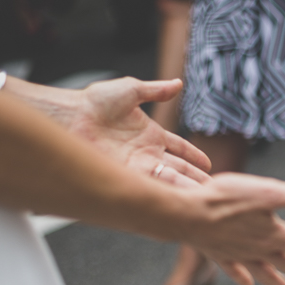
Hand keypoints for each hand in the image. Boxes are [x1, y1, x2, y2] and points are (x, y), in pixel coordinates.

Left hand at [63, 77, 211, 185]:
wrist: (70, 116)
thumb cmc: (94, 101)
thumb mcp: (131, 90)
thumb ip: (156, 90)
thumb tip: (177, 83)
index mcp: (151, 135)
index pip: (180, 149)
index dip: (194, 156)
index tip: (209, 164)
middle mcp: (147, 153)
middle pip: (178, 169)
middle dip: (195, 179)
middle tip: (213, 190)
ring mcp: (137, 166)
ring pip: (169, 180)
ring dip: (185, 189)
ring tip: (202, 199)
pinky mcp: (127, 175)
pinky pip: (151, 185)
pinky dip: (165, 192)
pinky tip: (178, 200)